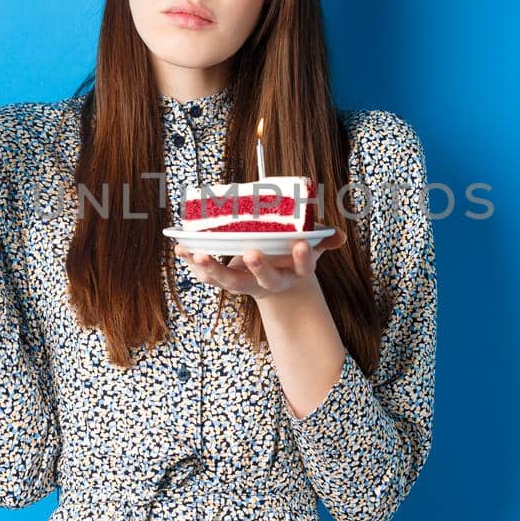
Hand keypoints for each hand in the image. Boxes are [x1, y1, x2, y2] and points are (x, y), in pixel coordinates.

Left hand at [174, 230, 347, 298]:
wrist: (274, 283)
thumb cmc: (288, 257)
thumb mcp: (309, 249)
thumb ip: (322, 241)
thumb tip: (339, 237)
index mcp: (293, 272)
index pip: (302, 268)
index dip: (302, 258)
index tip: (301, 245)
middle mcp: (270, 282)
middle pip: (264, 280)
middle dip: (258, 267)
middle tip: (250, 253)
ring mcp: (246, 283)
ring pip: (230, 282)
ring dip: (213, 268)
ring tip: (198, 254)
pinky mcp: (226, 281)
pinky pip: (207, 276)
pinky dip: (192, 264)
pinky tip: (180, 249)